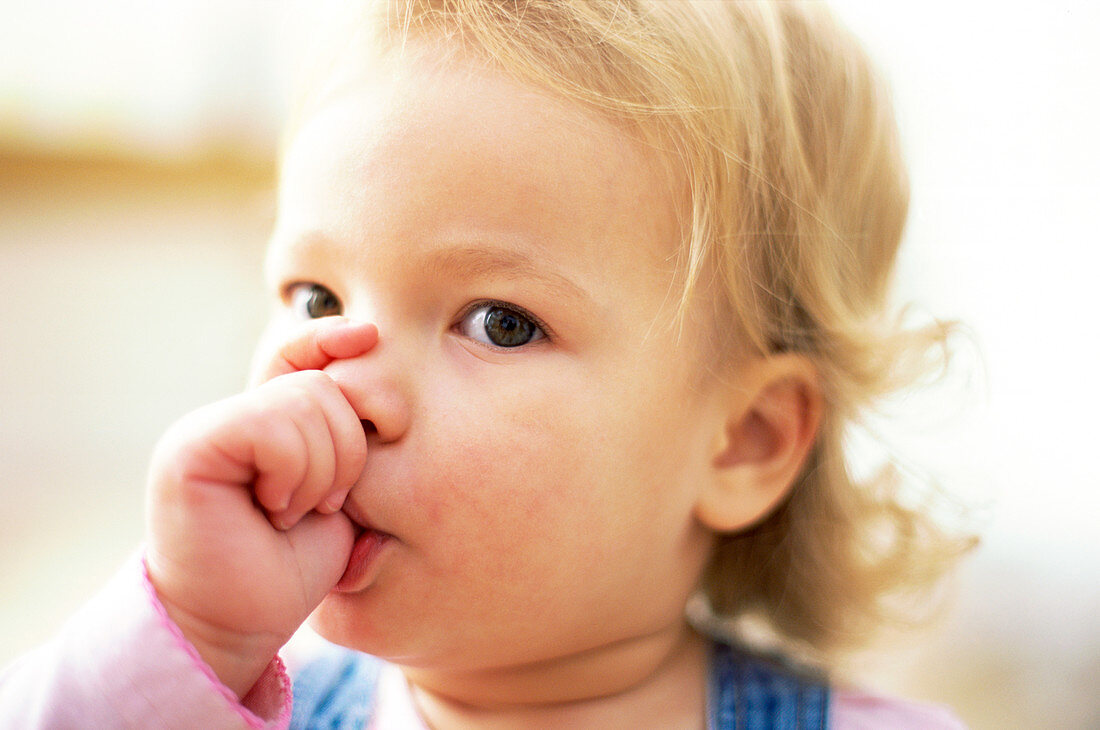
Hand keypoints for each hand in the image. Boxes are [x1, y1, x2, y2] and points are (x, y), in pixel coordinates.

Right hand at [145, 318, 375, 697]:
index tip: (370, 337)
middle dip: (346, 449)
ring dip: (321, 471)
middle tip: (321, 504)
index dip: (332, 338)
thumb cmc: (291, 565)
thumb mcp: (338, 491)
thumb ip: (344, 434)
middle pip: (320, 383)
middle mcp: (230, 416)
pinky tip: (274, 510)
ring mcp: (205, 428)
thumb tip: (368, 353)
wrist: (241, 624)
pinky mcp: (190, 449)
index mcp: (263, 421)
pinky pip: (272, 426)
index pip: (297, 353)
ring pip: (304, 401)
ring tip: (294, 512)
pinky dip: (293, 473)